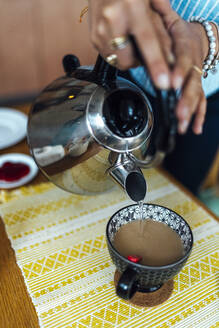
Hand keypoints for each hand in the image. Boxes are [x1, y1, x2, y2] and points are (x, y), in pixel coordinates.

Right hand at [88, 0, 173, 88]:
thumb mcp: (151, 0)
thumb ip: (161, 25)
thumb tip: (171, 55)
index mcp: (132, 6)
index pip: (147, 41)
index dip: (157, 64)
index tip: (164, 82)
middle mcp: (112, 19)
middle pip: (129, 60)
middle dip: (138, 61)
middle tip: (143, 47)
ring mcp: (99, 30)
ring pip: (118, 61)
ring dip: (128, 57)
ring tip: (130, 39)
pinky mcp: (93, 38)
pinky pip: (110, 57)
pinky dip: (118, 53)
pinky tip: (120, 38)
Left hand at [152, 0, 216, 134]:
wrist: (197, 38)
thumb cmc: (179, 32)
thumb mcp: (171, 19)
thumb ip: (161, 14)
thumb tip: (152, 3)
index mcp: (185, 46)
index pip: (183, 58)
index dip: (179, 70)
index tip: (173, 83)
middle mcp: (193, 64)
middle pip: (191, 83)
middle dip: (185, 99)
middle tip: (178, 113)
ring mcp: (196, 78)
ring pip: (196, 96)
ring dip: (189, 112)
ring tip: (182, 125)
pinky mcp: (197, 87)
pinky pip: (200, 103)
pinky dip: (198, 116)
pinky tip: (195, 129)